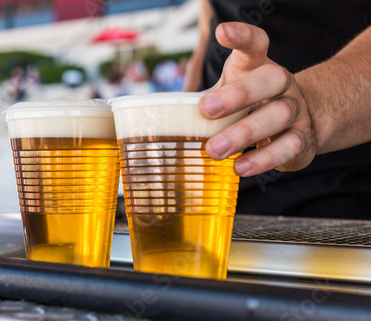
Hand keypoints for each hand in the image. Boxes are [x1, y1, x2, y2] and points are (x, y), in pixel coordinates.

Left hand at [200, 22, 316, 176]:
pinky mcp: (302, 140)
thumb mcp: (230, 95)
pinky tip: (240, 167)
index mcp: (259, 68)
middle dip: (238, 94)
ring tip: (215, 149)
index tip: (222, 32)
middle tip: (206, 110)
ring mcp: (296, 111)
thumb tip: (163, 121)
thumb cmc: (251, 108)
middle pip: (271, 80)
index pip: (256, 44)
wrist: (301, 123)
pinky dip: (262, 159)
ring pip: (279, 115)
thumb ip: (207, 101)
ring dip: (244, 133)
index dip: (242, 36)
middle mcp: (283, 85)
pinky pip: (288, 148)